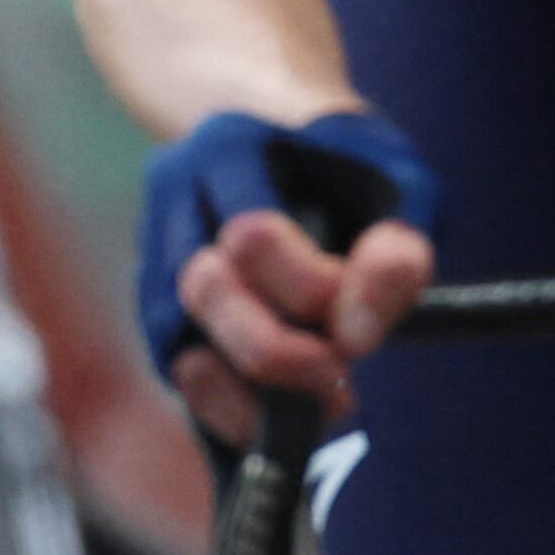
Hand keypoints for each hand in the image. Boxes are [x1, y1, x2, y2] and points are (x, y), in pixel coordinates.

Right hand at [133, 109, 439, 446]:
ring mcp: (156, 243)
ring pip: (174, 335)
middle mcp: (178, 190)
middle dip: (274, 349)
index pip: (251, 238)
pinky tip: (275, 409)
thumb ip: (395, 248)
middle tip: (335, 375)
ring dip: (246, 385)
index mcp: (232, 145)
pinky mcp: (154, 295)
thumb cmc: (358, 170)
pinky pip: (171, 362)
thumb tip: (355, 336)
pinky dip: (223, 398)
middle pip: (200, 288)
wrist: (300, 146)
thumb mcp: (400, 183)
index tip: (361, 336)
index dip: (308, 294)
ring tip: (316, 401)